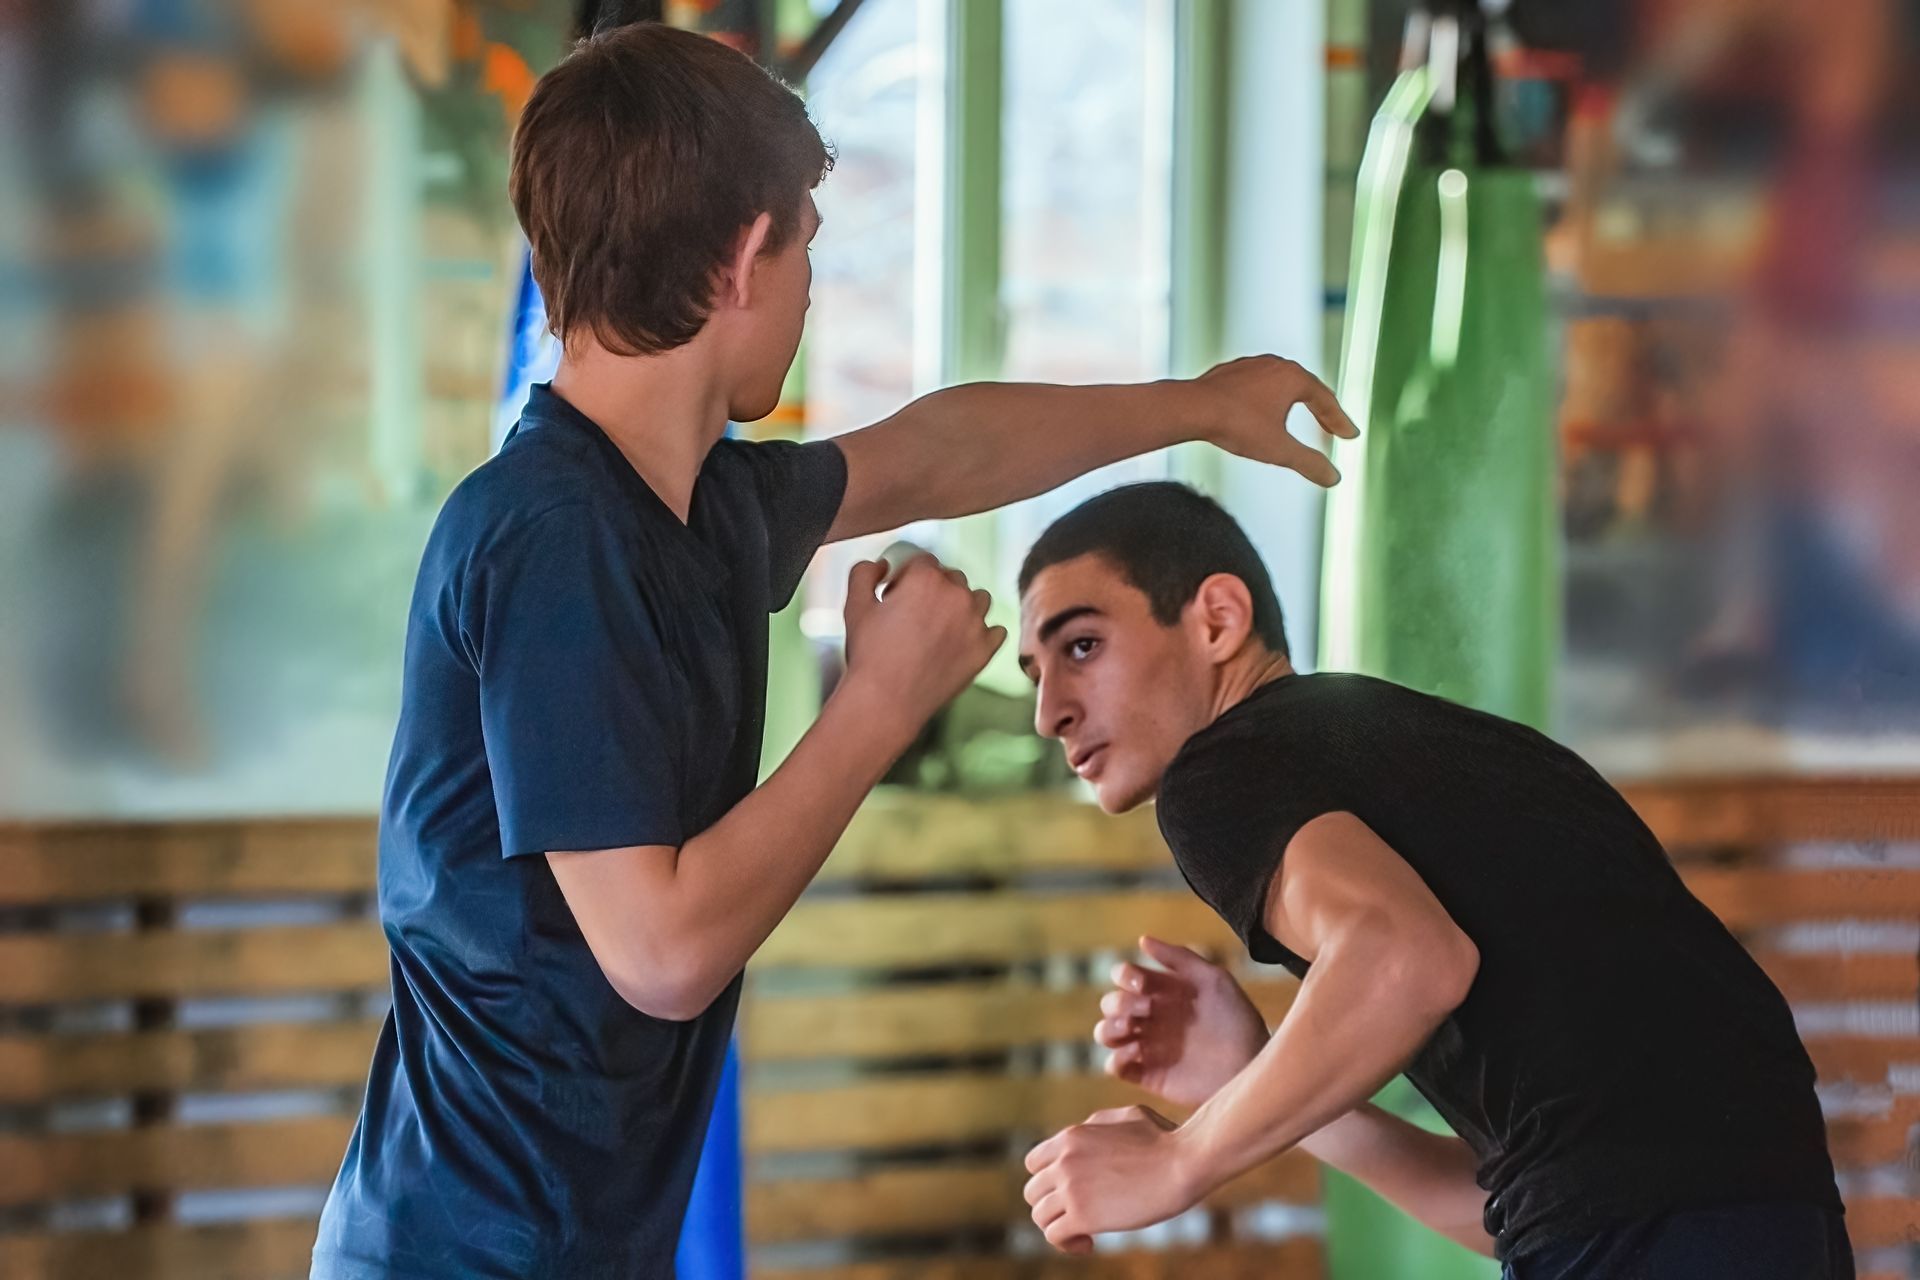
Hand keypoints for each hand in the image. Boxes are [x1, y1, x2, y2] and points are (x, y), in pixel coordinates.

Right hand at [839, 554, 1004, 737]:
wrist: (887, 701)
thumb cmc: (869, 653)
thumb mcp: (855, 606)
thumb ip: (865, 573)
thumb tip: (882, 566)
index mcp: (926, 579)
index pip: (923, 562)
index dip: (906, 577)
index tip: (895, 596)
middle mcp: (957, 595)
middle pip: (952, 578)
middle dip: (934, 589)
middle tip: (915, 614)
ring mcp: (975, 623)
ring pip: (978, 599)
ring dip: (962, 606)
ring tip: (941, 627)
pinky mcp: (985, 650)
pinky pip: (995, 631)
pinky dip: (982, 633)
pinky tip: (963, 642)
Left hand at [1023, 1104, 1204, 1253]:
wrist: (1183, 1163)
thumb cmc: (1165, 1140)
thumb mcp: (1125, 1117)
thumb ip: (1097, 1126)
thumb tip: (1085, 1134)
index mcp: (1071, 1137)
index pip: (1034, 1163)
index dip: (1049, 1181)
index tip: (1070, 1192)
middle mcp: (1063, 1160)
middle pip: (1033, 1192)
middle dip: (1052, 1206)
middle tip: (1078, 1215)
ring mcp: (1070, 1187)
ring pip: (1040, 1216)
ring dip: (1059, 1227)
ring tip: (1084, 1233)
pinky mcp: (1082, 1215)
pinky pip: (1055, 1236)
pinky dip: (1067, 1245)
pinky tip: (1089, 1244)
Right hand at [1098, 936, 1267, 1106]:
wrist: (1251, 1066)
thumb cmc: (1238, 1020)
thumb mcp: (1215, 980)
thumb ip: (1180, 957)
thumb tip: (1142, 939)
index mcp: (1163, 992)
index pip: (1125, 976)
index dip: (1125, 976)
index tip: (1144, 985)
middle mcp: (1151, 1017)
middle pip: (1110, 1003)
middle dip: (1119, 1002)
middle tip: (1145, 1010)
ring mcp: (1148, 1046)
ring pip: (1105, 1033)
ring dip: (1109, 1028)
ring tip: (1132, 1030)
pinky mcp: (1148, 1074)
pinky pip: (1113, 1065)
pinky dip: (1115, 1058)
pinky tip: (1137, 1053)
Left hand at [1187, 355, 1358, 486]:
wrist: (1191, 408)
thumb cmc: (1236, 426)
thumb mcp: (1278, 450)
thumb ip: (1309, 463)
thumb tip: (1335, 479)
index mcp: (1294, 377)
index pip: (1326, 401)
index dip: (1339, 421)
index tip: (1350, 436)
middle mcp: (1275, 363)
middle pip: (1307, 387)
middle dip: (1322, 409)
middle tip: (1333, 426)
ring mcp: (1251, 364)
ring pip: (1281, 382)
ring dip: (1296, 398)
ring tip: (1304, 411)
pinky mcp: (1229, 371)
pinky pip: (1258, 383)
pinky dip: (1270, 396)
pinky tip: (1264, 406)